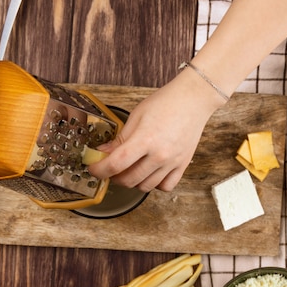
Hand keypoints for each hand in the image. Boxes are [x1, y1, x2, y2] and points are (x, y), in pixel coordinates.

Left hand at [88, 69, 225, 191]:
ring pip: (145, 186)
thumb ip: (120, 138)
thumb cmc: (165, 103)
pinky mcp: (182, 165)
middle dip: (113, 177)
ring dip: (132, 182)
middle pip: (128, 179)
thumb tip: (104, 153)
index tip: (94, 169)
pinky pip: (165, 187)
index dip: (99, 170)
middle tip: (110, 169)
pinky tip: (150, 173)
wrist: (193, 100)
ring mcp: (172, 162)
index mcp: (145, 139)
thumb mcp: (136, 116)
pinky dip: (155, 184)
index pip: (115, 164)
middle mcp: (160, 155)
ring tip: (129, 170)